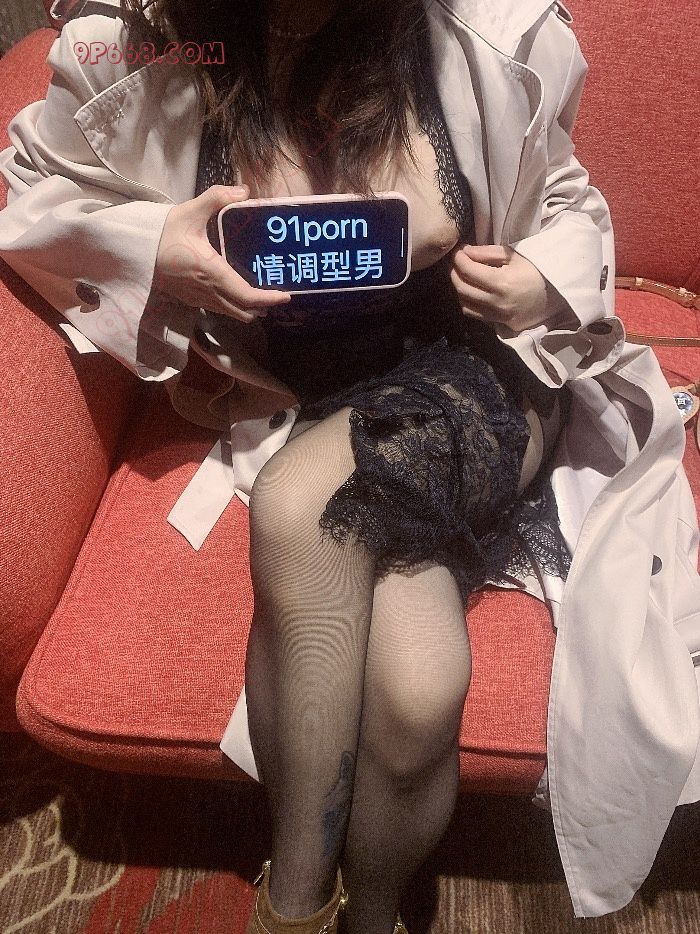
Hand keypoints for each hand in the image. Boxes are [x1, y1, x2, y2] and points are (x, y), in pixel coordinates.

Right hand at [152, 183, 291, 323]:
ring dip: (247, 309)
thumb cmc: (162, 233)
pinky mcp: (189, 300)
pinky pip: (218, 310)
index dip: (268, 299)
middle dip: (262, 307)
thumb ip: (217, 198)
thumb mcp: (189, 211)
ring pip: (230, 313)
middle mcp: (207, 292)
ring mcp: (197, 299)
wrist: (132, 252)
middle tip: (276, 296)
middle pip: (243, 311)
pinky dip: (232, 307)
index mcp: (212, 272)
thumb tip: (244, 191)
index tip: (285, 297)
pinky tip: (235, 293)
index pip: (246, 295)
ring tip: (261, 297)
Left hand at [450, 243, 555, 331]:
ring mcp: (498, 316)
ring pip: (465, 304)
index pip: (468, 270)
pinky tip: (473, 292)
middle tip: (457, 262)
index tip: (458, 251)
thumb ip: (487, 253)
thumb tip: (465, 252)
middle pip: (462, 289)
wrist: (559, 293)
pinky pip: (476, 314)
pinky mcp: (500, 324)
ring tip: (463, 276)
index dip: (459, 259)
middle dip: (454, 273)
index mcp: (502, 282)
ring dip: (459, 289)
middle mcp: (497, 303)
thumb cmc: (538, 269)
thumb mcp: (514, 255)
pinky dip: (468, 302)